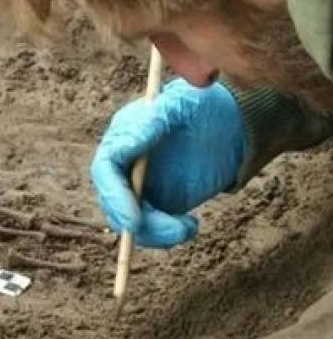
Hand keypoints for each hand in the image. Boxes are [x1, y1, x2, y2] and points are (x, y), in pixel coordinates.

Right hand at [90, 79, 245, 247]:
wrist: (233, 121)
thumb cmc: (203, 103)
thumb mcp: (180, 103)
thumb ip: (150, 122)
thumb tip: (120, 147)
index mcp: (123, 137)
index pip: (105, 169)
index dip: (114, 196)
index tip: (134, 220)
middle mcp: (126, 165)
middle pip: (113, 202)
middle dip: (135, 222)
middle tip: (170, 230)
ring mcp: (141, 186)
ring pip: (132, 221)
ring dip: (156, 233)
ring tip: (188, 227)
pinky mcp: (160, 203)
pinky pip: (153, 229)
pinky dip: (168, 235)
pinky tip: (191, 225)